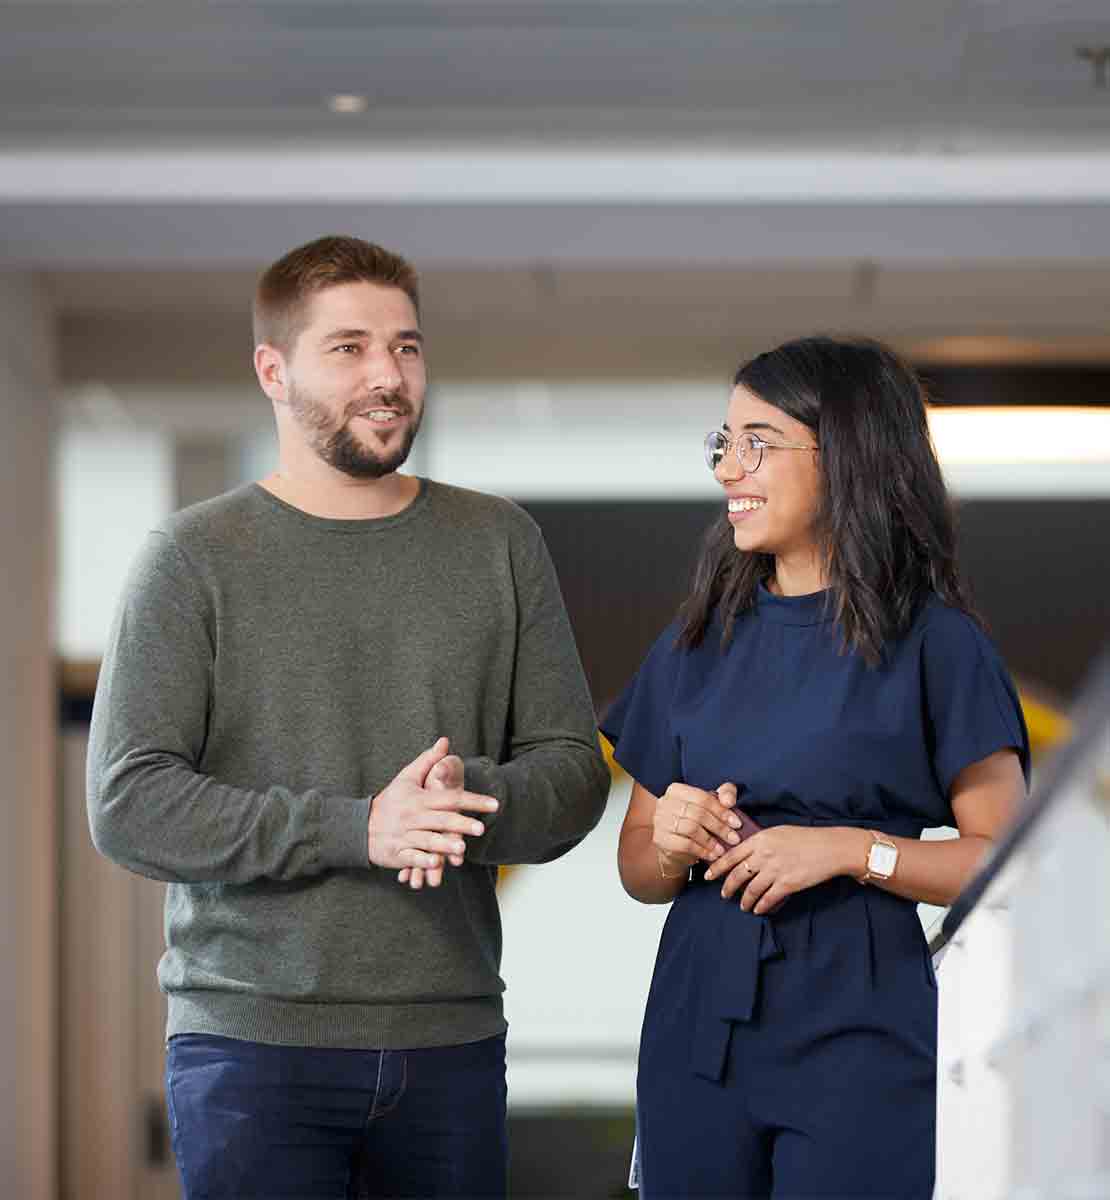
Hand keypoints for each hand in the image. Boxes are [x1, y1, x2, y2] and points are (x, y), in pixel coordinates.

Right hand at [368, 737, 496, 875]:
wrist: (359, 826)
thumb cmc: (390, 802)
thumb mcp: (406, 778)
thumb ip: (428, 761)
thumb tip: (444, 741)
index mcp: (419, 799)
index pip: (450, 798)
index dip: (473, 801)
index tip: (494, 804)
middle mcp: (413, 817)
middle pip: (441, 820)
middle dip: (461, 824)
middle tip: (481, 828)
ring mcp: (405, 836)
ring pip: (427, 840)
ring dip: (444, 845)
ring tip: (461, 848)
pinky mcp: (398, 853)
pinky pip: (411, 857)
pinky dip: (422, 861)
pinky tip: (435, 863)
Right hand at [652, 781, 743, 877]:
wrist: (676, 847)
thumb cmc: (696, 821)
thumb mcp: (710, 805)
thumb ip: (724, 794)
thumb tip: (729, 801)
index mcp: (676, 790)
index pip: (702, 797)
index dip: (721, 810)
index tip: (737, 823)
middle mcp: (664, 803)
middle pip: (697, 813)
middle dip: (719, 827)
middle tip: (734, 838)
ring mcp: (660, 821)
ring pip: (690, 829)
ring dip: (710, 841)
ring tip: (723, 849)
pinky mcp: (660, 839)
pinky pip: (684, 844)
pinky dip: (701, 850)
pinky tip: (712, 855)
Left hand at [704, 825, 867, 914]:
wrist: (829, 847)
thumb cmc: (805, 838)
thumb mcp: (777, 833)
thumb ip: (760, 843)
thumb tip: (745, 853)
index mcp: (760, 839)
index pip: (731, 855)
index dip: (717, 867)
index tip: (708, 875)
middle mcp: (764, 855)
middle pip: (737, 875)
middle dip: (728, 887)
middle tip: (723, 895)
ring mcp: (775, 870)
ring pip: (751, 890)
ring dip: (745, 901)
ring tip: (743, 906)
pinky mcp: (787, 884)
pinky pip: (768, 899)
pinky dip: (761, 906)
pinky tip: (759, 909)